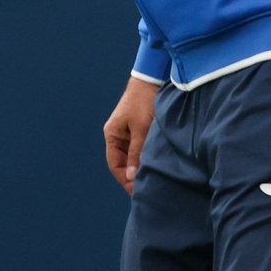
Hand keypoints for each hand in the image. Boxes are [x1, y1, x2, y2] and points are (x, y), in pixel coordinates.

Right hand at [104, 78, 157, 193]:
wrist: (153, 78)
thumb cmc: (144, 101)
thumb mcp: (140, 129)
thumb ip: (136, 153)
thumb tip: (131, 176)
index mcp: (112, 135)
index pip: (115, 165)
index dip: (125, 180)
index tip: (137, 192)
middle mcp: (119, 136)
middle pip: (124, 163)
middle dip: (134, 177)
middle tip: (147, 190)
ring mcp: (130, 133)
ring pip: (134, 157)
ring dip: (142, 167)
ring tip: (154, 181)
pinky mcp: (141, 130)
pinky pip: (142, 149)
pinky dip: (148, 158)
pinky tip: (158, 166)